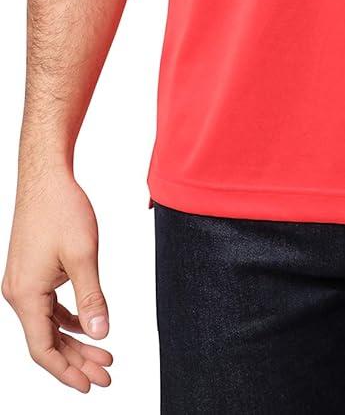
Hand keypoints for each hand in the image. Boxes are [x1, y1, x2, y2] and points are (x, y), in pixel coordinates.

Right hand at [2, 166, 112, 392]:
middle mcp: (19, 294)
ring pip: (48, 325)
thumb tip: (100, 335)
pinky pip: (48, 308)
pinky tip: (86, 328)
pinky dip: (67, 321)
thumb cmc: (61, 209)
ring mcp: (23, 283)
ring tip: (103, 357)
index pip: (43, 349)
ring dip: (74, 342)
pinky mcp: (31, 273)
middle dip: (77, 361)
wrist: (46, 178)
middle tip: (107, 375)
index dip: (66, 371)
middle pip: (47, 341)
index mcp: (26, 295)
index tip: (91, 384)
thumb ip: (91, 298)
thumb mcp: (83, 255)